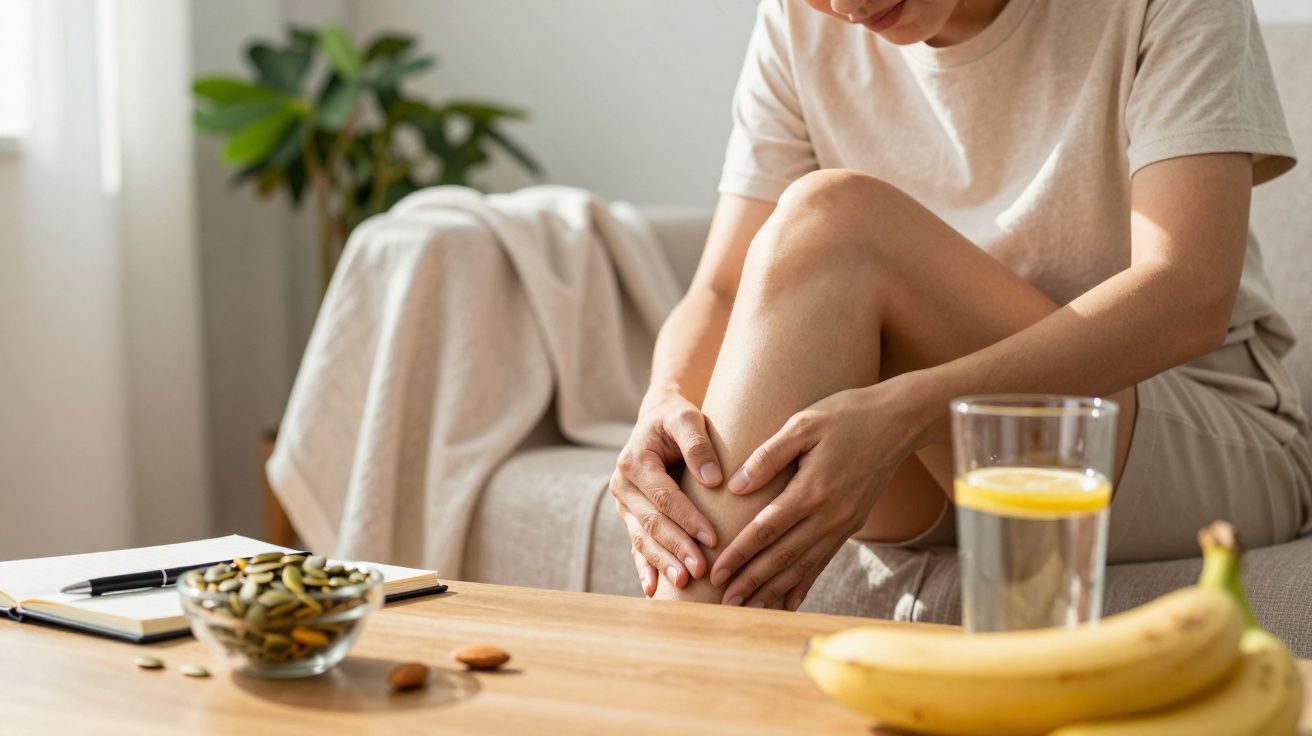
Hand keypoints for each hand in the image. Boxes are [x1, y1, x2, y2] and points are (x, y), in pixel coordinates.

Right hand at [611, 388, 722, 596]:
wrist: (659, 419)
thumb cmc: (677, 418)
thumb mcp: (687, 417)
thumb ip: (697, 443)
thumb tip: (712, 480)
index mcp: (635, 462)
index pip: (664, 497)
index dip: (687, 519)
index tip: (713, 538)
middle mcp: (623, 485)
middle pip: (651, 523)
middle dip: (676, 548)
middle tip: (699, 571)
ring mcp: (624, 504)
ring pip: (642, 539)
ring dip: (662, 562)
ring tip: (683, 583)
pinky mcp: (630, 517)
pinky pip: (636, 545)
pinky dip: (645, 567)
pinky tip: (653, 590)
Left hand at [709, 382, 919, 609]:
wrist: (898, 421)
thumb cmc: (845, 415)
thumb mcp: (803, 423)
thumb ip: (768, 455)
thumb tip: (736, 486)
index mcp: (812, 490)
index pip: (766, 531)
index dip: (739, 555)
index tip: (717, 573)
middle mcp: (830, 514)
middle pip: (783, 557)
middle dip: (752, 582)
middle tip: (724, 604)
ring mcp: (844, 523)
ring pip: (803, 566)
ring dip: (774, 590)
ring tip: (748, 609)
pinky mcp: (853, 524)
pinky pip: (824, 560)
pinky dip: (805, 583)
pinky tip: (789, 603)